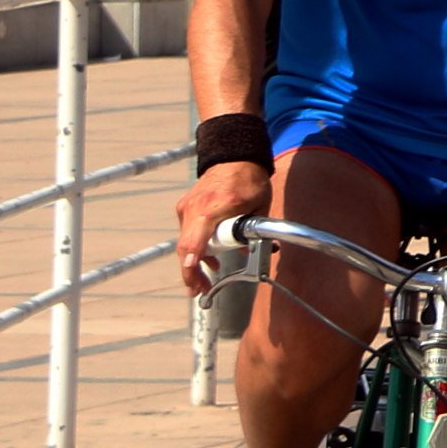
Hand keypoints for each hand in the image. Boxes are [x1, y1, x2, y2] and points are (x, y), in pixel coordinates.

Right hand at [176, 160, 268, 297]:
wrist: (233, 156)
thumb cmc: (250, 180)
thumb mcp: (260, 206)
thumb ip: (255, 232)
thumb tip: (255, 254)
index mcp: (214, 208)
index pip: (195, 240)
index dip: (192, 262)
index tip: (194, 279)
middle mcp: (195, 208)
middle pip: (186, 247)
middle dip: (192, 272)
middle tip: (200, 291)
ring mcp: (187, 208)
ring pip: (186, 242)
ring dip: (195, 262)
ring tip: (204, 282)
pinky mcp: (186, 208)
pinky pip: (189, 233)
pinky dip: (197, 247)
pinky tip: (210, 261)